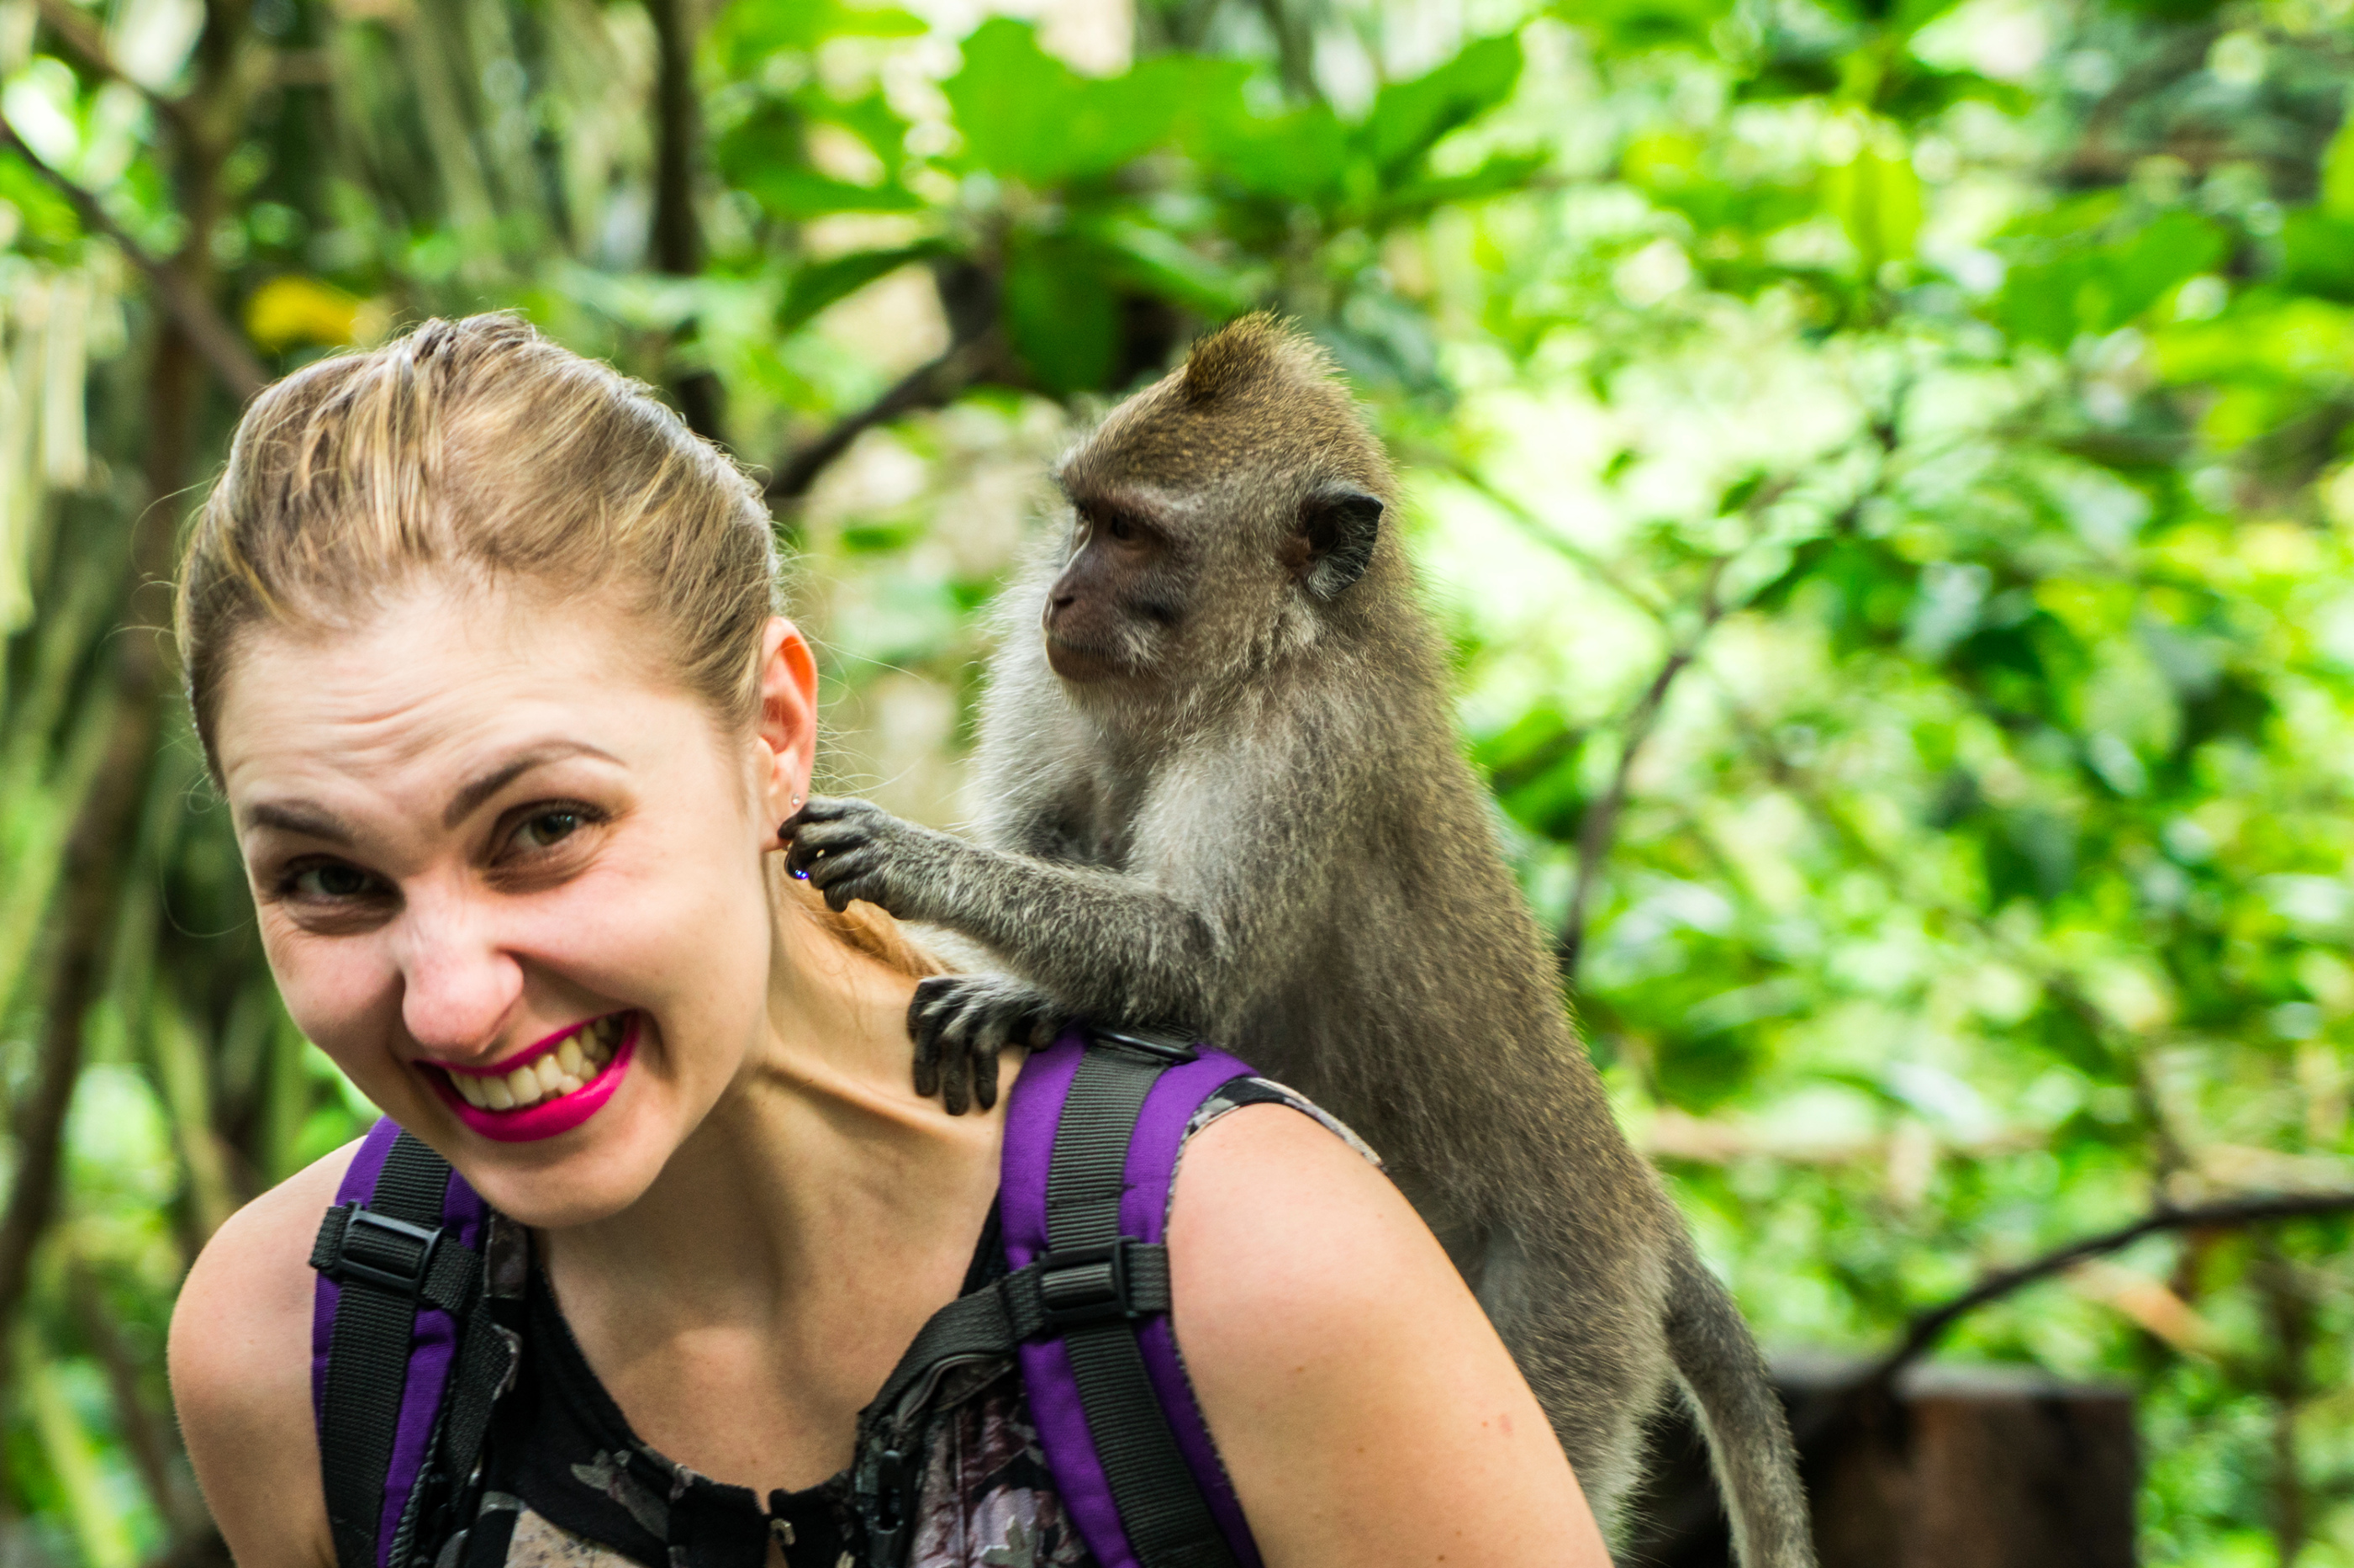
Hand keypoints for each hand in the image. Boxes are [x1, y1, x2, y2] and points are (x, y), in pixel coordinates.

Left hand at [778, 795, 925, 915]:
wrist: (947, 875)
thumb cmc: (902, 857)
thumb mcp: (874, 831)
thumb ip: (839, 831)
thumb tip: (791, 840)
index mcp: (859, 812)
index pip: (809, 808)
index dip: (792, 828)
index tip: (791, 846)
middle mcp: (864, 827)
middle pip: (806, 838)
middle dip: (796, 860)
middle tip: (803, 873)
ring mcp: (872, 853)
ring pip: (818, 871)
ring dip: (819, 886)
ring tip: (834, 889)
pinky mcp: (879, 880)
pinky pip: (837, 892)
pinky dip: (835, 901)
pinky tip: (845, 903)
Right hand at [907, 974, 1067, 1113]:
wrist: (1034, 968)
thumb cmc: (1040, 1002)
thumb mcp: (1053, 1011)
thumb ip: (1048, 1026)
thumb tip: (1039, 1042)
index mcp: (1002, 1010)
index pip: (985, 1047)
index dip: (984, 1077)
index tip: (986, 1105)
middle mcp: (976, 1000)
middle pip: (952, 1041)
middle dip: (951, 1079)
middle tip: (954, 1110)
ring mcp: (960, 989)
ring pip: (931, 1022)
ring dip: (923, 1058)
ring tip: (924, 1091)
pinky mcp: (949, 980)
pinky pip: (925, 992)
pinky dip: (914, 1012)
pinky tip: (913, 1037)